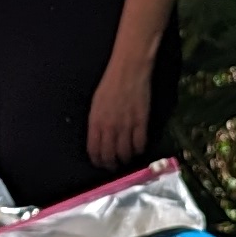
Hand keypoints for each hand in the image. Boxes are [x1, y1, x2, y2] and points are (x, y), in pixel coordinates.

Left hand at [87, 48, 154, 168]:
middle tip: (114, 166)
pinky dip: (139, 150)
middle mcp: (110, 127)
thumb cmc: (110, 84)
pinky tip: (138, 148)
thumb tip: (99, 139)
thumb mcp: (96, 104)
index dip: (98, 161)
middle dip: (111, 164)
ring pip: (125, 153)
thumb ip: (96, 123)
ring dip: (126, 159)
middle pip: (110, 155)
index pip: (94, 150)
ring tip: (127, 159)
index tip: (101, 164)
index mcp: (96, 122)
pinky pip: (140, 144)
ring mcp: (126, 125)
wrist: (129, 70)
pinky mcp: (142, 122)